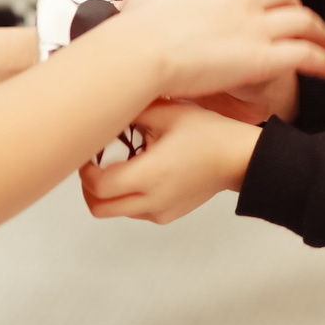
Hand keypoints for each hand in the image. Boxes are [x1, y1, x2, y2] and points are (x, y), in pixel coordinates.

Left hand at [81, 100, 260, 223]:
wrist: (239, 158)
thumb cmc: (211, 135)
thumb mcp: (168, 113)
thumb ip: (133, 111)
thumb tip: (108, 109)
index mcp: (149, 176)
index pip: (97, 185)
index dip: (85, 170)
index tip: (89, 153)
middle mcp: (152, 200)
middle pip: (99, 207)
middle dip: (89, 187)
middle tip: (94, 165)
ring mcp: (159, 211)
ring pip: (115, 211)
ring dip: (109, 192)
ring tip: (121, 164)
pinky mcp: (167, 215)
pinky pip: (135, 211)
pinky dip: (127, 196)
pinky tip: (140, 172)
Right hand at [111, 0, 324, 101]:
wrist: (142, 53)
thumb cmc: (132, 35)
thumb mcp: (133, 6)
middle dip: (293, 4)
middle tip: (298, 19)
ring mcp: (256, 26)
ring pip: (302, 21)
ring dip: (317, 32)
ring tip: (324, 44)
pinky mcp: (264, 56)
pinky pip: (305, 55)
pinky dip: (321, 61)